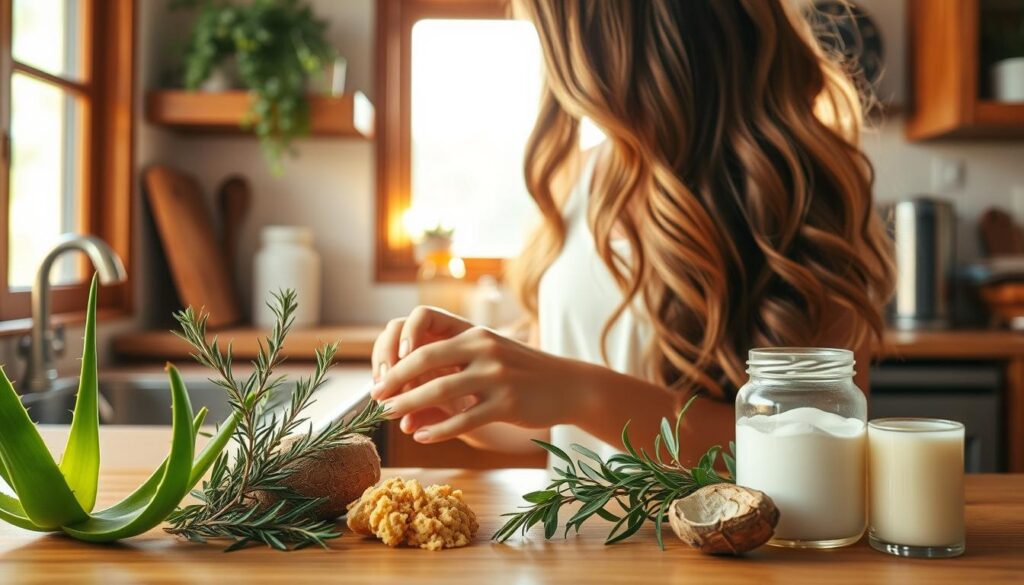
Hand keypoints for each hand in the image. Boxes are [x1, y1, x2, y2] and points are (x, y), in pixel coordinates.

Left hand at [370, 307, 584, 443]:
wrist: (569, 386)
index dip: (397, 350)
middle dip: (394, 380)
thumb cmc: (521, 374)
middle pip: (425, 358)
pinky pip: (465, 419)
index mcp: (474, 332)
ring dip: (409, 404)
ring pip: (440, 390)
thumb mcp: (488, 359)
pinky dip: (439, 430)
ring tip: (391, 418)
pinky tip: (421, 438)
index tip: (382, 373)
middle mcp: (484, 347)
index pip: (424, 330)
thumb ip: (451, 372)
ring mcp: (496, 375)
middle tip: (376, 399)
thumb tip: (405, 404)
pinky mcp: (507, 403)